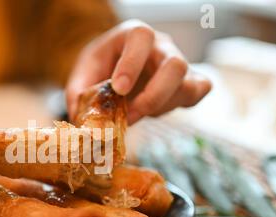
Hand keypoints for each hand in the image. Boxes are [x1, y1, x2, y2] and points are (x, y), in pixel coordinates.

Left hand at [66, 20, 211, 123]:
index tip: (118, 89)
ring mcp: (178, 63)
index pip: (141, 38)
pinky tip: (153, 112)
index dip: (132, 64)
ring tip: (135, 115)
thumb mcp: (83, 76)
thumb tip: (79, 121)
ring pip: (189, 84)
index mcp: (133, 35)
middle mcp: (161, 46)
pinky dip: (178, 106)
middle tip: (129, 116)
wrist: (115, 69)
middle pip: (175, 65)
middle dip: (153, 96)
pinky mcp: (188, 81)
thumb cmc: (100, 68)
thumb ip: (78, 95)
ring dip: (162, 107)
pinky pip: (198, 92)